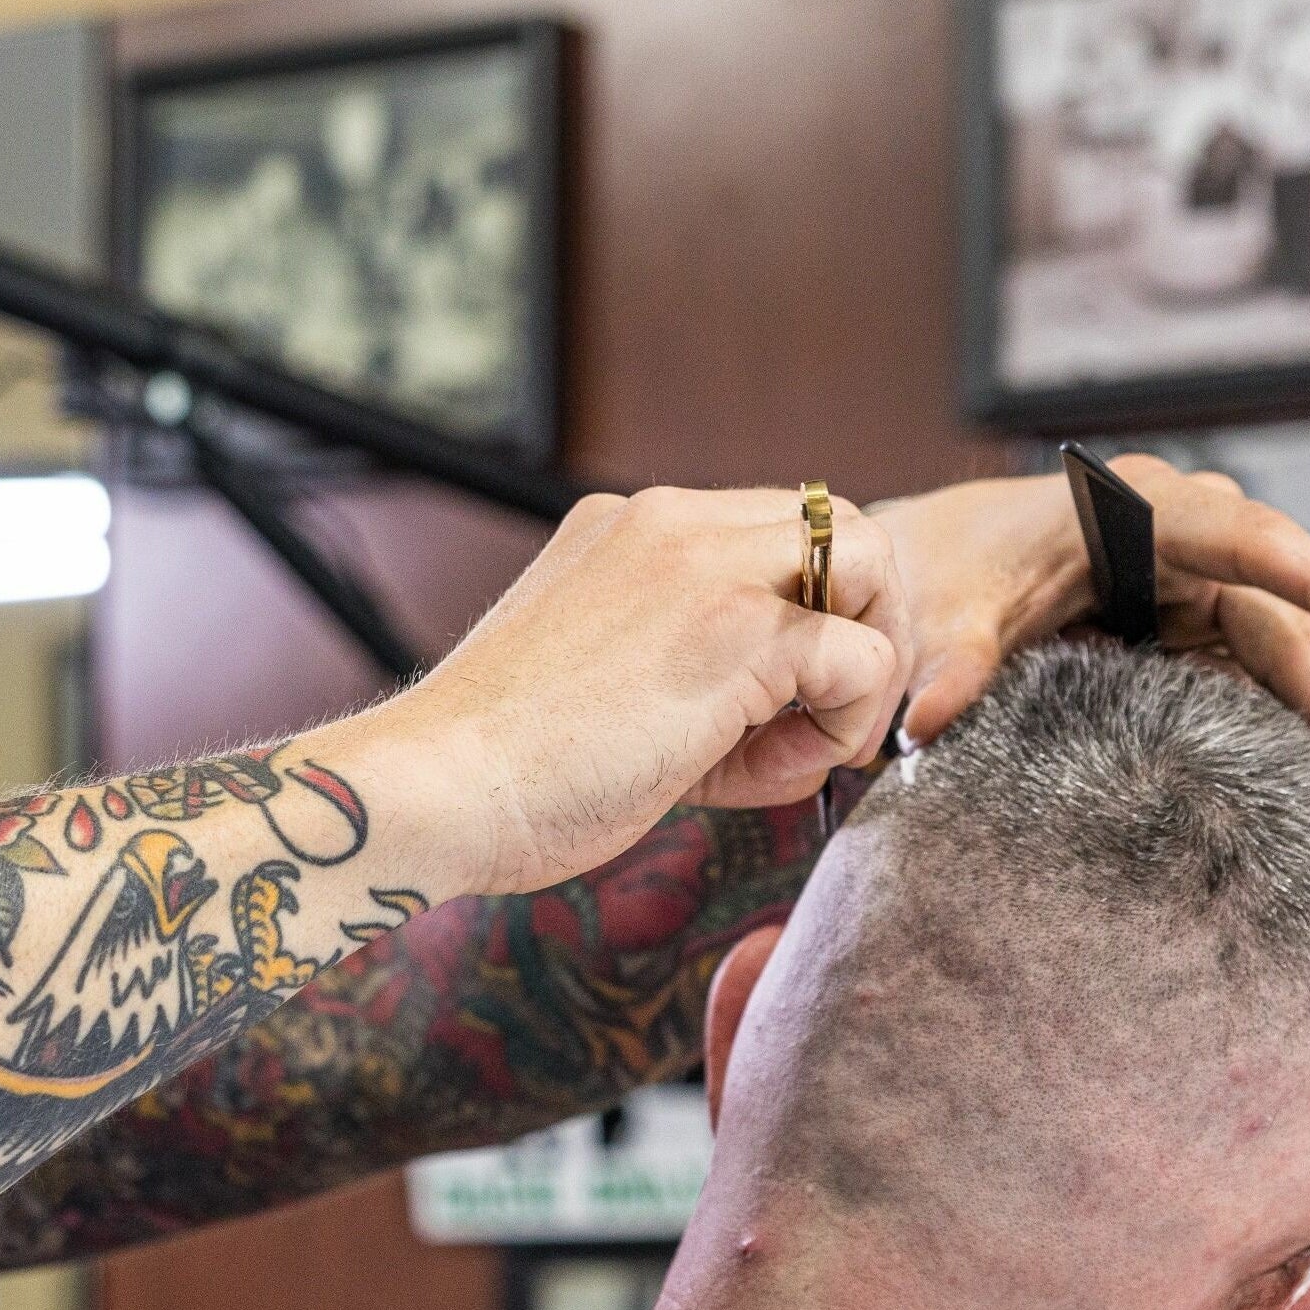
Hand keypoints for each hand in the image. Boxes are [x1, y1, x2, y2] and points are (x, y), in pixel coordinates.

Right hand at [327, 487, 906, 898]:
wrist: (438, 787)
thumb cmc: (505, 768)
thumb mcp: (603, 680)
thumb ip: (691, 668)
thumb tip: (793, 721)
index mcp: (632, 528)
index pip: (777, 532)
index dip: (806, 615)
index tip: (782, 700)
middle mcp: (673, 522)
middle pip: (840, 525)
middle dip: (865, 622)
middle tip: (835, 718)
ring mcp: (708, 566)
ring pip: (870, 565)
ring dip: (864, 670)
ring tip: (808, 749)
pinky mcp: (738, 629)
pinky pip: (864, 658)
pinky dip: (846, 726)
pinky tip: (777, 772)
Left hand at [868, 457, 1309, 785]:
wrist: (917, 571)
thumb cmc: (937, 571)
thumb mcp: (941, 616)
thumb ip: (949, 664)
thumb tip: (924, 726)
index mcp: (1135, 507)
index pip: (1252, 543)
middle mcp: (1183, 535)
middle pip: (1282, 618)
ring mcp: (1191, 581)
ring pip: (1278, 653)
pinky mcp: (1184, 628)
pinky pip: (1245, 677)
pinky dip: (1273, 730)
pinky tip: (1302, 797)